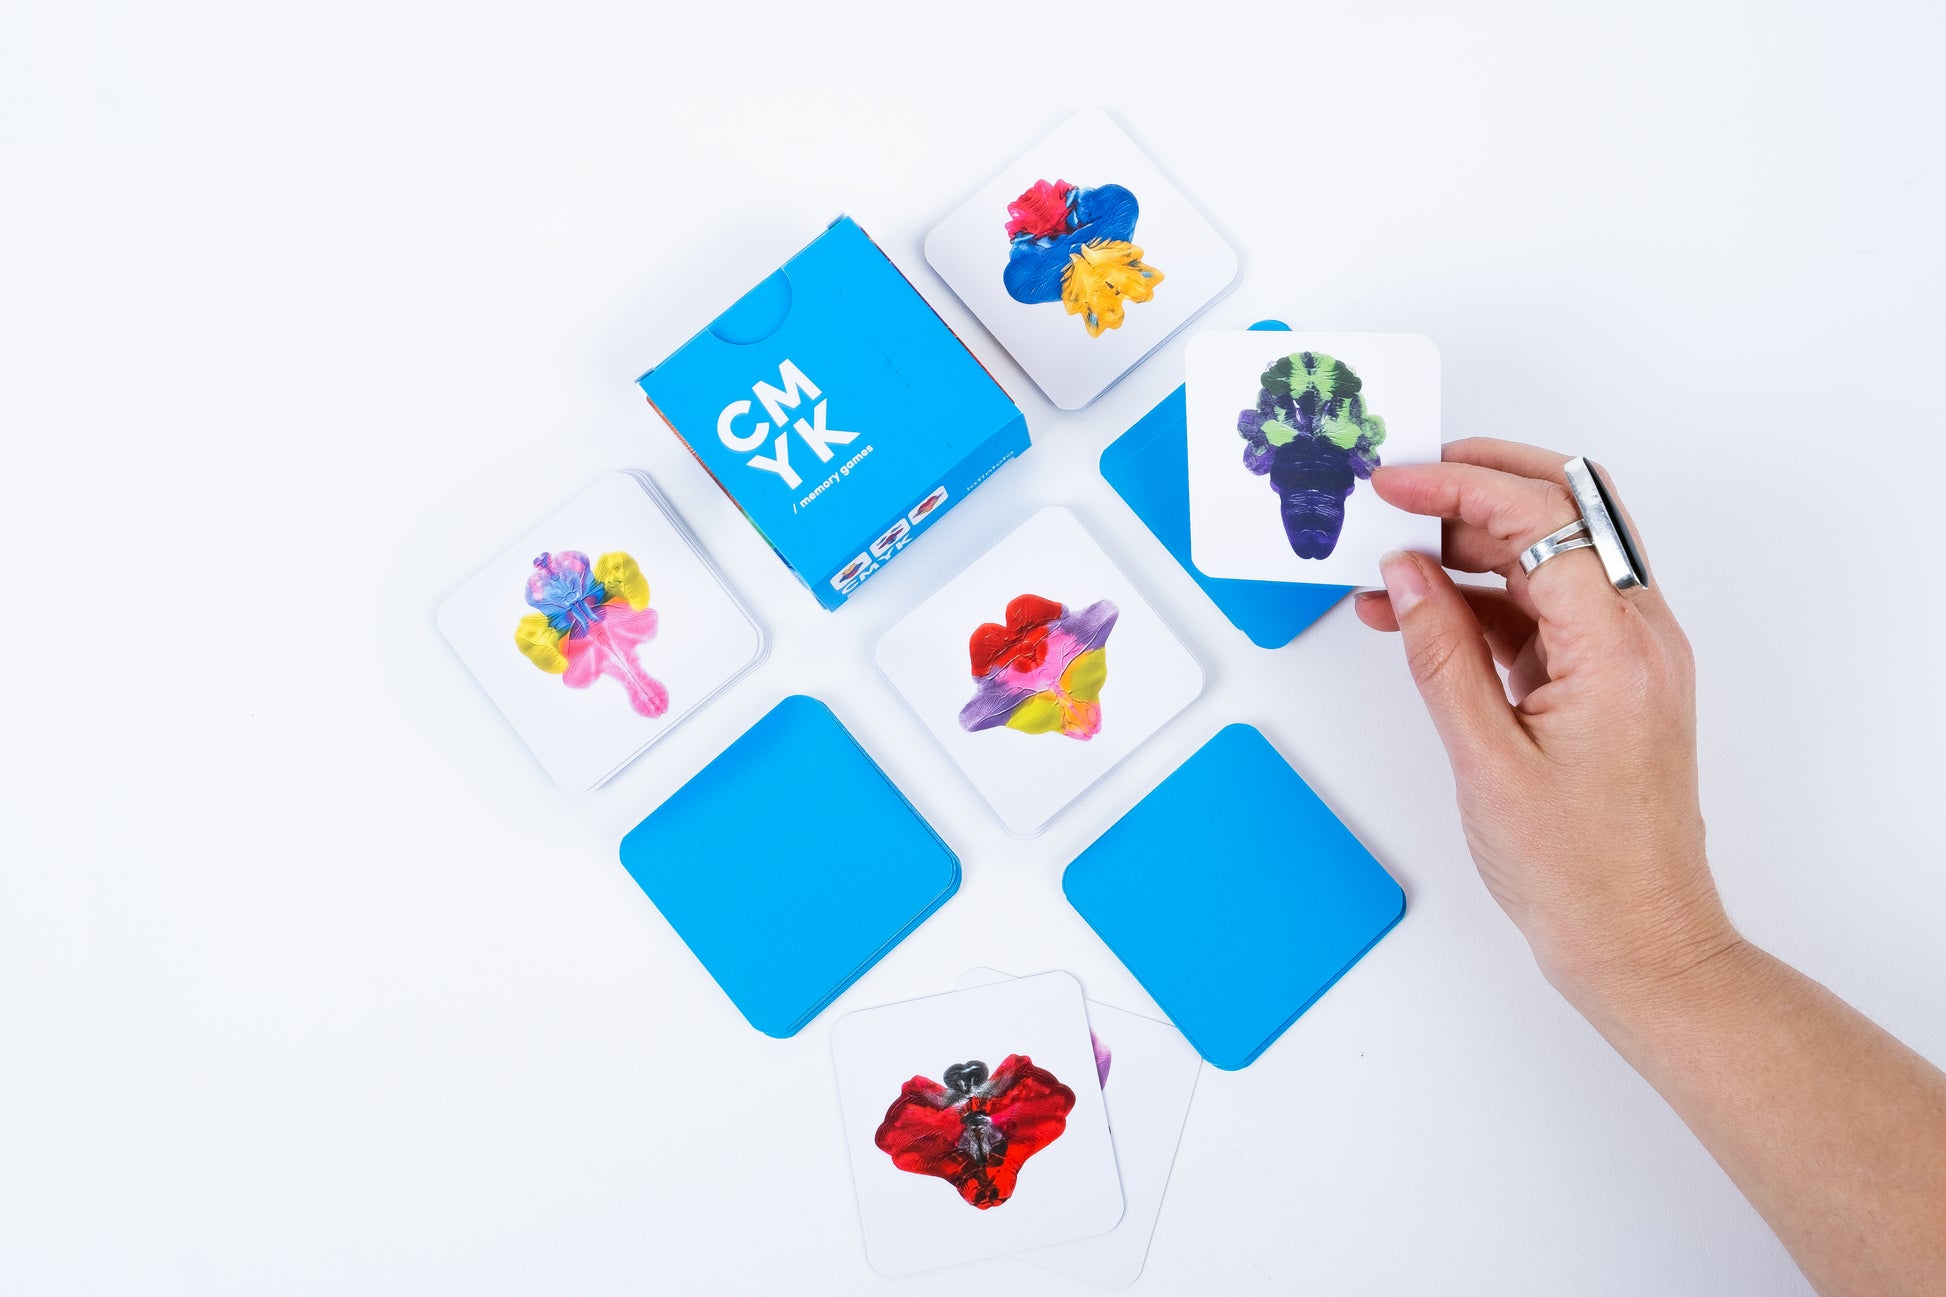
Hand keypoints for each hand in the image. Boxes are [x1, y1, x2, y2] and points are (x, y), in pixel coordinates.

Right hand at [1354, 438, 1739, 1014]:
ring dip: (1472, 546)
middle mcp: (1639, 637)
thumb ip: (1441, 653)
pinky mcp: (1609, 679)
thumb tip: (1406, 576)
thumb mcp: (1485, 760)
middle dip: (1478, 486)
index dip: (1461, 487)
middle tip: (1401, 491)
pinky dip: (1484, 599)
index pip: (1545, 520)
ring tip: (1391, 569)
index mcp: (1619, 650)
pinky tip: (1421, 617)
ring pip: (1553, 555)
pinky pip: (1546, 608)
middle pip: (1566, 511)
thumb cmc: (1582, 874)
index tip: (1397, 485)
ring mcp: (1629, 656)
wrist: (1639, 942)